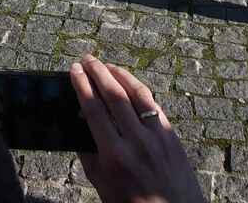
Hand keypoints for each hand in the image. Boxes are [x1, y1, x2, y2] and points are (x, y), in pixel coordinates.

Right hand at [71, 56, 204, 202]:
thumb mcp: (103, 187)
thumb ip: (90, 158)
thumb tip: (81, 127)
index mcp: (115, 156)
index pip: (94, 110)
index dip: (82, 86)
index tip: (74, 71)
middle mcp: (137, 142)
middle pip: (114, 95)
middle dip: (98, 73)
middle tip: (86, 60)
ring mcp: (158, 136)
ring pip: (137, 94)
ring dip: (120, 75)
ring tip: (106, 65)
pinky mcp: (173, 135)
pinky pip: (154, 105)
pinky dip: (140, 91)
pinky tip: (131, 84)